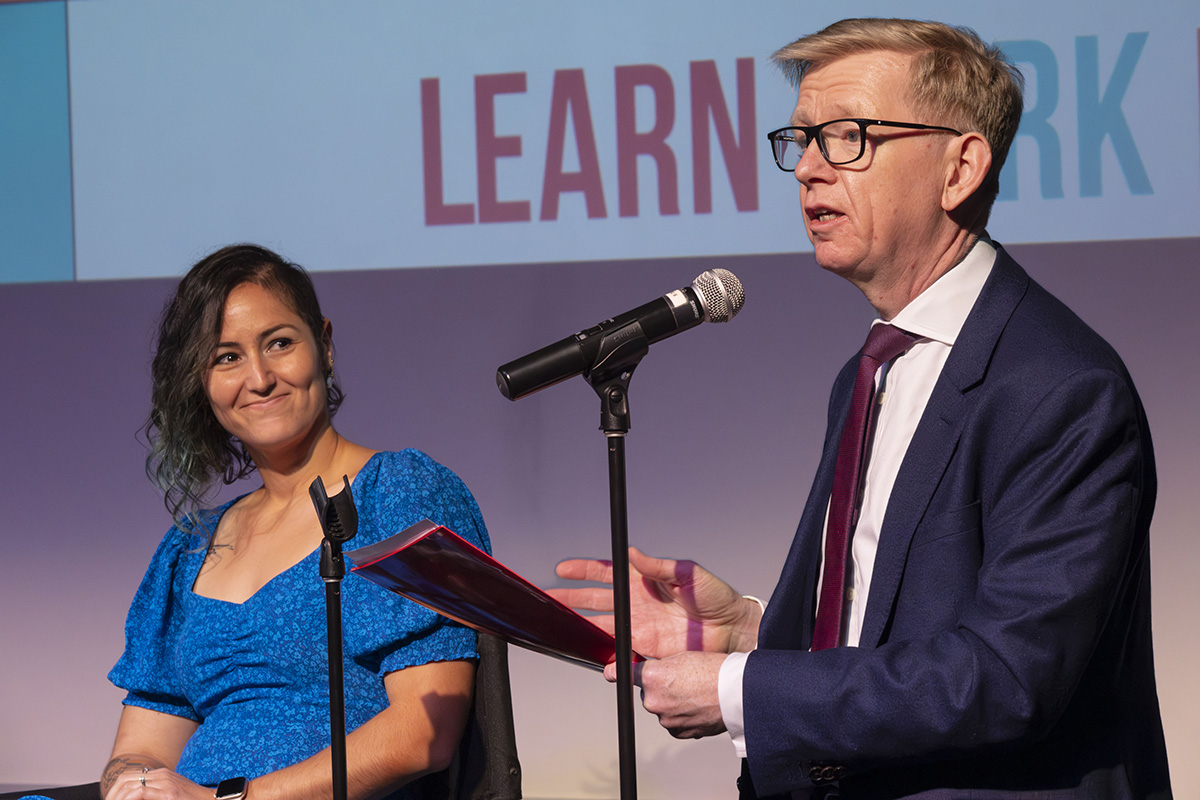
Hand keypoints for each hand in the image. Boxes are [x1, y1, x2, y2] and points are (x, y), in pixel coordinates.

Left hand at [103, 767, 212, 799]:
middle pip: (125, 778)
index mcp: (161, 775)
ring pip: (129, 784)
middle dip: (112, 794)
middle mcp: (162, 775)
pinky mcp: (169, 792)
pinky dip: (128, 799)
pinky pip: (140, 793)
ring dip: (117, 798)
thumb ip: (155, 795)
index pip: (129, 776)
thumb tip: (137, 798)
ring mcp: (166, 782)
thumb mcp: (171, 796)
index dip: (115, 790)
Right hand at [550, 547, 760, 658]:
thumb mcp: (688, 573)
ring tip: (561, 626)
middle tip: (550, 598)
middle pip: (595, 599)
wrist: (733, 630)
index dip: (584, 570)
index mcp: (643, 580)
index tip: (564, 569)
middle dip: (571, 598)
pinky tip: (597, 656)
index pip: (606, 573)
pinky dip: (607, 655)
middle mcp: (636, 603)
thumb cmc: (716, 597)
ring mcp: (639, 626)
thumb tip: (633, 553)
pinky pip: (619, 652)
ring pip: (601, 625)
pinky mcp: (646, 649)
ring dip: (581, 626)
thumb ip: (658, 566)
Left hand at [603, 651, 728, 738]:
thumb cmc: (714, 670)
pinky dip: (681, 716)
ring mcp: (665, 719)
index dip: (615, 671)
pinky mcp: (678, 732)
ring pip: (662, 708)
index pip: (624, 673)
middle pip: (648, 692)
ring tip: (694, 694)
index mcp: (652, 677)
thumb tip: (646, 670)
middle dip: (660, 688)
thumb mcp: (681, 656)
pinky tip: (696, 706)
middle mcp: (654, 700)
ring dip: (672, 703)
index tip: (610, 672)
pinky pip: (673, 723)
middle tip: (681, 681)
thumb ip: (658, 665)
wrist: (737, 692)